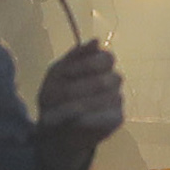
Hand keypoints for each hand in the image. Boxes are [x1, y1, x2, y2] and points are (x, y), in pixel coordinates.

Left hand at [35, 40, 124, 161]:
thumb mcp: (57, 74)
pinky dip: (89, 119)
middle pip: (109, 78)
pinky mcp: (117, 118)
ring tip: (60, 112)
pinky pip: (108, 116)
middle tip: (60, 97)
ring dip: (80, 105)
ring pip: (108, 98)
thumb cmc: (56, 97)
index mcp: (99, 64)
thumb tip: (96, 40)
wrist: (53, 129)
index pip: (106, 58)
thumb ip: (75, 56)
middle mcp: (112, 80)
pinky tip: (75, 121)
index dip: (87, 65)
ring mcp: (116, 99)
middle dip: (80, 88)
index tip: (66, 74)